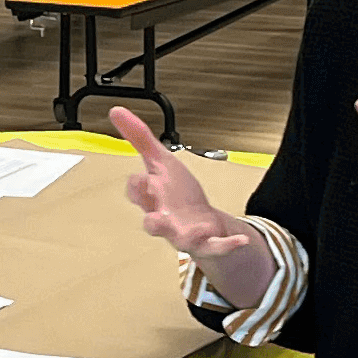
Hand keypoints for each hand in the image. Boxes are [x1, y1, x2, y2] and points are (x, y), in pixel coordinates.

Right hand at [104, 104, 264, 276]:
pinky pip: (215, 247)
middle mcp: (164, 218)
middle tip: (155, 218)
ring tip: (198, 230)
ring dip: (187, 235)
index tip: (141, 179)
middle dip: (153, 221)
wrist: (200, 221)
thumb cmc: (176, 193)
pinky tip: (241, 239)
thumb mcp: (161, 161)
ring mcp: (184, 233)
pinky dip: (228, 244)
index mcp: (152, 198)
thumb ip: (139, 137)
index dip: (137, 187)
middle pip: (152, 223)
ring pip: (180, 239)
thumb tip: (116, 110)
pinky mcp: (206, 242)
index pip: (138, 194)